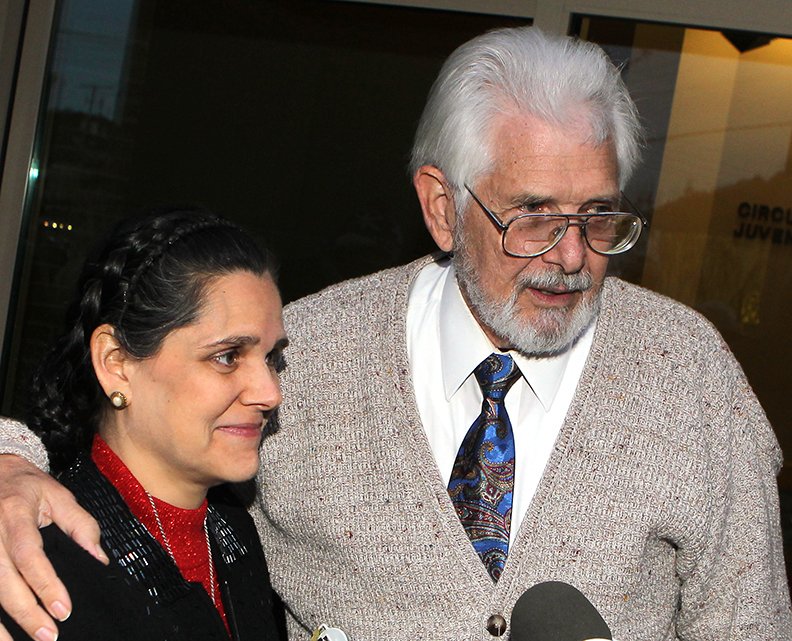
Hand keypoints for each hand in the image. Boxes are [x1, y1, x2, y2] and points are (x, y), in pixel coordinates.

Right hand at [0, 455, 106, 640]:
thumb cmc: (26, 486)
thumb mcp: (59, 495)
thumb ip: (80, 525)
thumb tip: (99, 559)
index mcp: (14, 515)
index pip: (29, 556)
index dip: (45, 585)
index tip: (63, 609)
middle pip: (4, 581)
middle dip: (26, 612)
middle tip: (49, 635)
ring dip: (0, 626)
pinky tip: (0, 636)